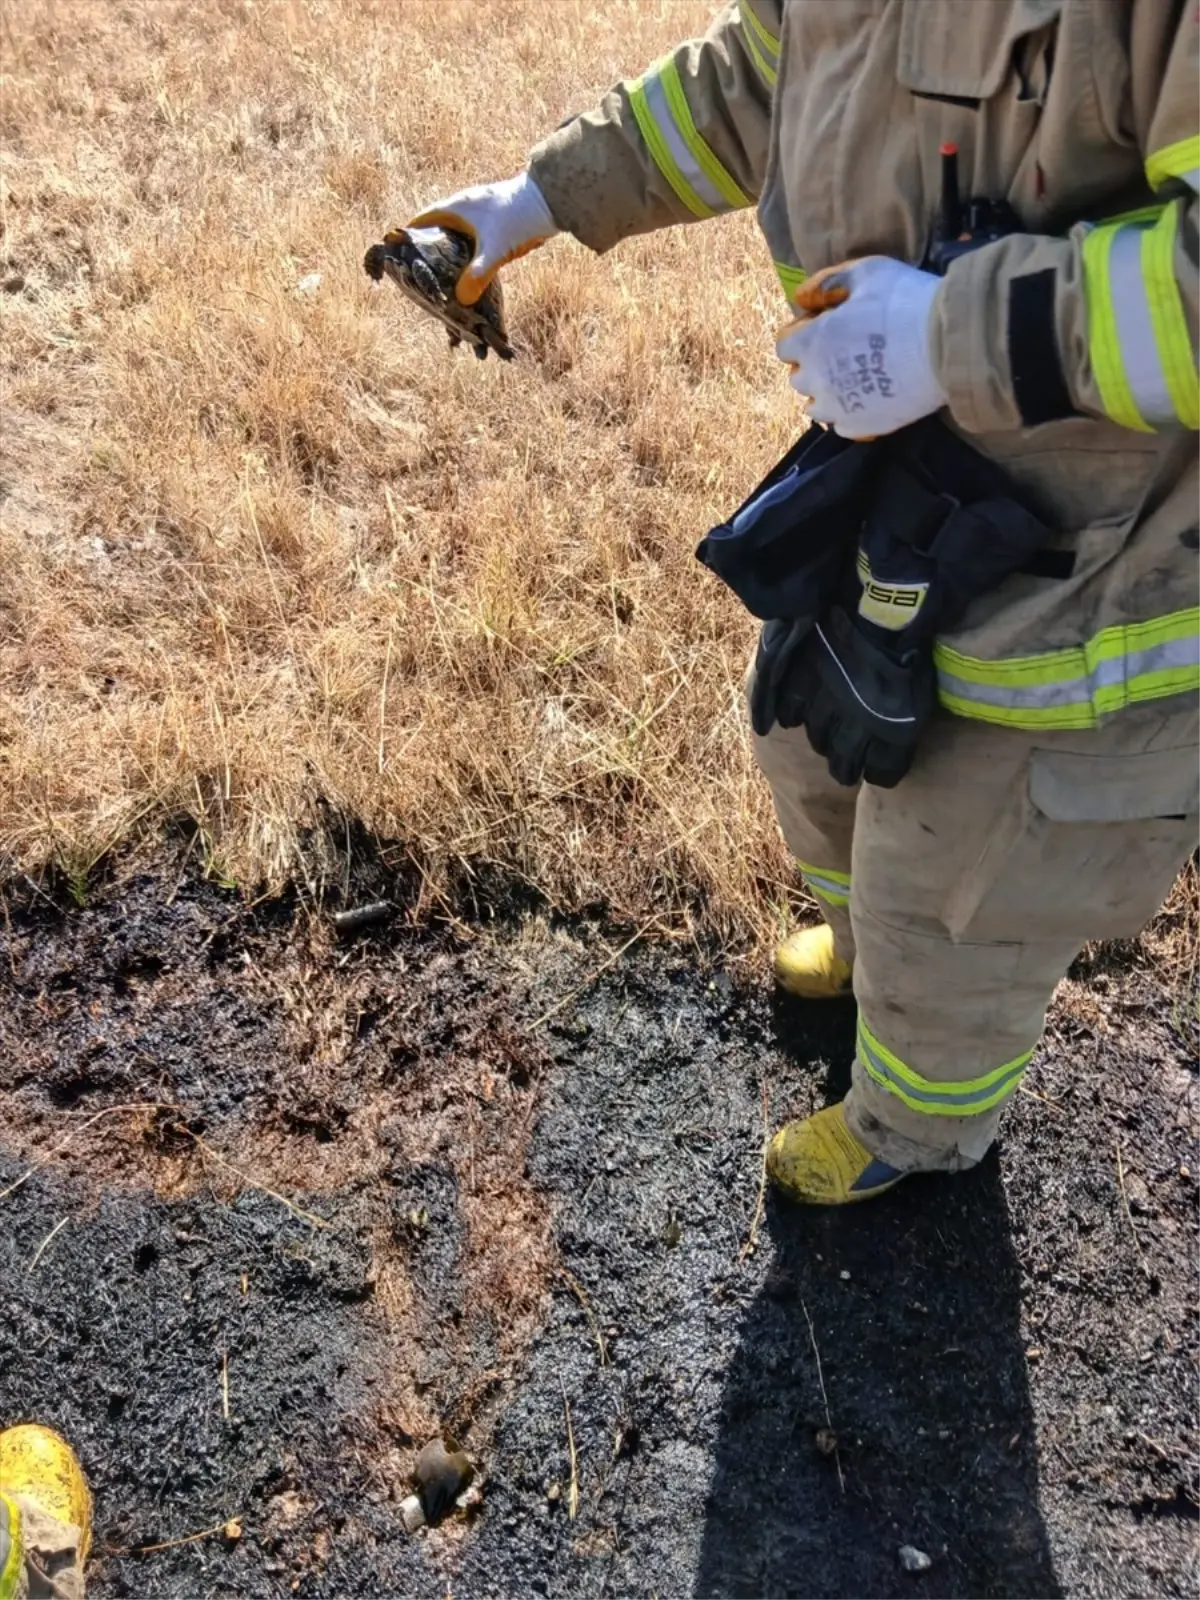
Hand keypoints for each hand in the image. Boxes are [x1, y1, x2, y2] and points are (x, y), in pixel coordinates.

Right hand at [409, 172, 558, 305]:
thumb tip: (462, 298)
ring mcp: (480, 210)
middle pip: (438, 227)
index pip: (423, 220)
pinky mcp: (494, 217)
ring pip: (456, 231)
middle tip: (422, 271)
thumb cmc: (518, 219)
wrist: (549, 200)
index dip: (409, 236)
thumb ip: (478, 274)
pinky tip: (471, 266)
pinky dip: (467, 249)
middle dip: (429, 247)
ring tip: (444, 274)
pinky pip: (472, 235)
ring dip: (449, 249)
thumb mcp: (495, 249)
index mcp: (457, 207)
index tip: (400, 253)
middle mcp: (465, 206)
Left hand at [775, 258, 945, 438]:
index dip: (803, 334)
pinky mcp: (860, 428)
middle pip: (799, 377)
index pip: (785, 346)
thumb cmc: (905, 301)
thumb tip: (802, 298)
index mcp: (810, 343)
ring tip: (856, 378)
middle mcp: (815, 380)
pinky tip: (869, 398)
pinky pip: (841, 425)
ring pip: (816, 406)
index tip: (826, 327)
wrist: (947, 345)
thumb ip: (827, 282)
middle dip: (814, 363)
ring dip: (827, 392)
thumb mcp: (866, 272)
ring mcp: (836, 409)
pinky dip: (848, 413)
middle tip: (845, 350)